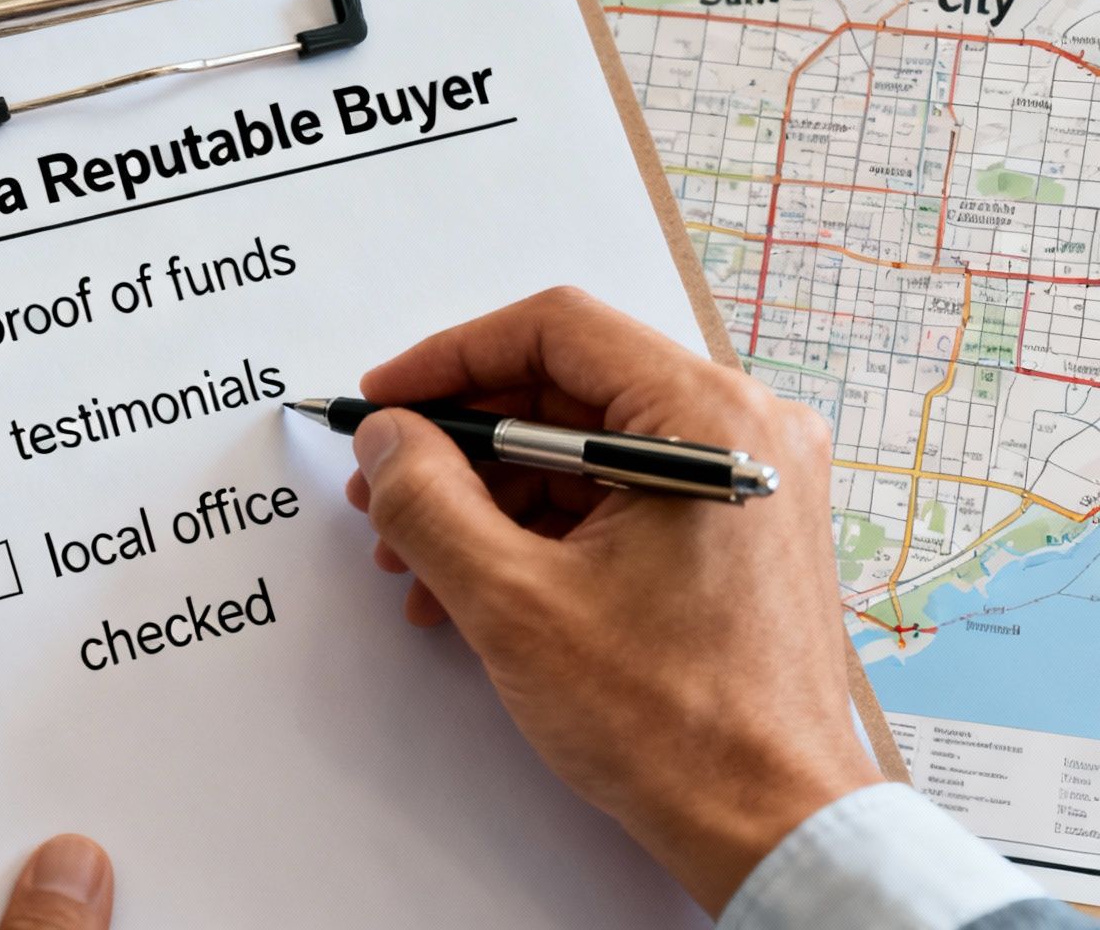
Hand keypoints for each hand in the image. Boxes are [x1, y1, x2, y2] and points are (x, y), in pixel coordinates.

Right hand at [347, 287, 880, 914]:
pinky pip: (616, 496)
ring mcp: (744, 483)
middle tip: (385, 485)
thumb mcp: (514, 603)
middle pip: (567, 390)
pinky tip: (472, 583)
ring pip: (584, 450)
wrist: (770, 825)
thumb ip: (430, 502)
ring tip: (417, 558)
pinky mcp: (734, 531)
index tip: (385, 398)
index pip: (557, 331)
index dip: (451, 358)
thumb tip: (386, 438)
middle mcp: (743, 431)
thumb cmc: (676, 724)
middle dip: (461, 443)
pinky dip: (539, 529)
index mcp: (708, 420)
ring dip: (489, 496)